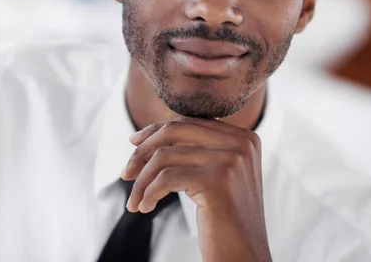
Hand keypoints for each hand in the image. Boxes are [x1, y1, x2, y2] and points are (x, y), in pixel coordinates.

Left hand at [120, 116, 271, 261]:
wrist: (245, 258)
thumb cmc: (226, 220)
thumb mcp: (218, 175)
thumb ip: (197, 149)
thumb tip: (148, 134)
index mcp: (244, 138)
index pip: (189, 122)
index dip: (156, 131)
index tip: (133, 144)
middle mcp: (241, 144)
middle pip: (175, 131)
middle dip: (143, 151)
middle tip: (126, 173)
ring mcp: (231, 161)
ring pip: (165, 156)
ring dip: (142, 180)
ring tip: (134, 201)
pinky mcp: (217, 182)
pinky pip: (165, 178)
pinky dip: (148, 193)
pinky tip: (144, 207)